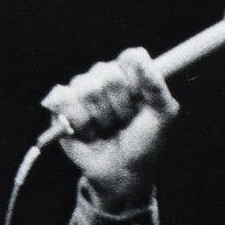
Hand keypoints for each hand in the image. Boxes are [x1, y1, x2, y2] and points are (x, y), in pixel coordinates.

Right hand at [39, 48, 176, 205]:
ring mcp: (82, 93)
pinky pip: (64, 99)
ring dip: (101, 116)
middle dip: (119, 103)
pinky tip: (89, 132)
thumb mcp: (163, 114)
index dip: (134, 80)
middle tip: (125, 120)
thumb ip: (155, 84)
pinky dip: (80, 121)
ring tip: (107, 128)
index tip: (141, 101)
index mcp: (132, 77)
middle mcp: (106, 80)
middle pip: (106, 71)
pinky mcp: (61, 108)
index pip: (129, 58)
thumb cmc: (145, 143)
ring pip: (86, 87)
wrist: (122, 172)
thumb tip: (139, 52)